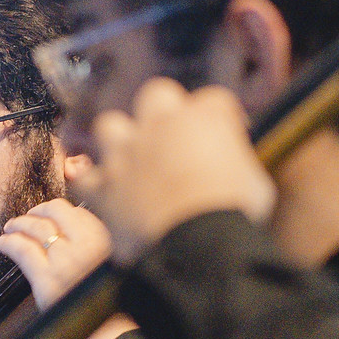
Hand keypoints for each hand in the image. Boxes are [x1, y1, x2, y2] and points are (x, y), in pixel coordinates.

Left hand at [0, 200, 110, 308]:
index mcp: (106, 241)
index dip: (61, 211)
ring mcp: (65, 260)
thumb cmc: (109, 308)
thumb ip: (95, 250)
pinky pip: (23, 250)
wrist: (108, 335)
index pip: (79, 213)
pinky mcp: (47, 278)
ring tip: (11, 228)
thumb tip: (72, 237)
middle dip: (38, 211)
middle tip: (29, 216)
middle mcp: (87, 245)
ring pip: (36, 228)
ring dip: (20, 224)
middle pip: (56, 212)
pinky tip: (4, 244)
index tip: (52, 213)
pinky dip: (9, 243)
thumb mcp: (112, 268)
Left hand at [68, 79, 274, 264]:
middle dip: (164, 111)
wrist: (198, 244)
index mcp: (204, 118)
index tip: (224, 139)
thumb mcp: (255, 180)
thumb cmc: (235, 212)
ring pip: (109, 126)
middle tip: (174, 139)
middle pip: (157, 94)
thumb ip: (236, 160)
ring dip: (119, 140)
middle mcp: (161, 125)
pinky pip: (84, 178)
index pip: (213, 100)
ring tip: (131, 160)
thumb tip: (232, 164)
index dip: (219, 120)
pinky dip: (92, 184)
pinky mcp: (104, 186)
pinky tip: (102, 192)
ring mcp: (126, 153)